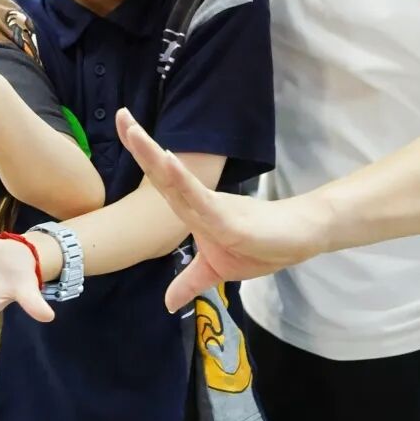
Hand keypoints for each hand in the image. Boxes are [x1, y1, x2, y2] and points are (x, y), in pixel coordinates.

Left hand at [115, 108, 326, 310]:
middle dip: (139, 145)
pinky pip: (200, 199)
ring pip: (177, 181)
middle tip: (121, 115)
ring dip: (153, 156)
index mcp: (193, 211)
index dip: (141, 157)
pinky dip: (182, 181)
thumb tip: (169, 305)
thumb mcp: (216, 271)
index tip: (123, 128)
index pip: (161, 182)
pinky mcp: (228, 218)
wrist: (298, 241)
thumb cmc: (261, 247)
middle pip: (162, 173)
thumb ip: (190, 282)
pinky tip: (168, 161)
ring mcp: (213, 208)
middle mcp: (199, 203)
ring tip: (133, 131)